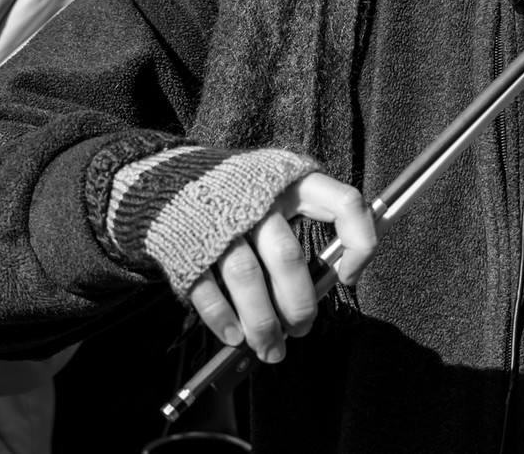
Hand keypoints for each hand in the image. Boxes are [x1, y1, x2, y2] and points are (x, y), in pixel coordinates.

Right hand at [187, 173, 377, 362]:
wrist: (165, 176)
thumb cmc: (240, 192)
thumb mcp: (280, 188)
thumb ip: (307, 220)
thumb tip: (331, 279)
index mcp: (293, 180)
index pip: (345, 203)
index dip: (358, 243)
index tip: (348, 277)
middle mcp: (258, 198)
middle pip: (287, 257)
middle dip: (298, 304)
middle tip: (302, 329)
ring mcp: (219, 221)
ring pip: (247, 278)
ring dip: (262, 322)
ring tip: (270, 348)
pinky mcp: (186, 243)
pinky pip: (206, 288)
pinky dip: (222, 318)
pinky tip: (234, 337)